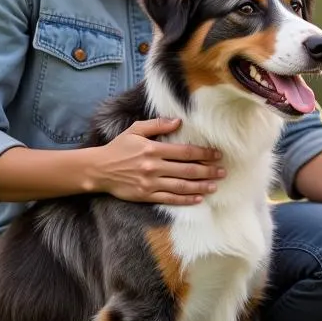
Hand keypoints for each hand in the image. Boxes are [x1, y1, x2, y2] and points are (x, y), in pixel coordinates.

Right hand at [92, 118, 224, 204]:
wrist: (98, 169)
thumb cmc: (118, 148)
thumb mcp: (135, 130)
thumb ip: (157, 125)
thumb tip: (178, 121)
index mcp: (153, 149)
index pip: (185, 152)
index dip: (204, 153)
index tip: (217, 155)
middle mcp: (154, 167)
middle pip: (187, 170)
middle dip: (208, 171)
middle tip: (223, 171)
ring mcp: (150, 183)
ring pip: (181, 186)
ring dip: (200, 186)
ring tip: (215, 185)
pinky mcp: (146, 195)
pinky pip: (170, 199)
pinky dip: (185, 199)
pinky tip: (198, 199)